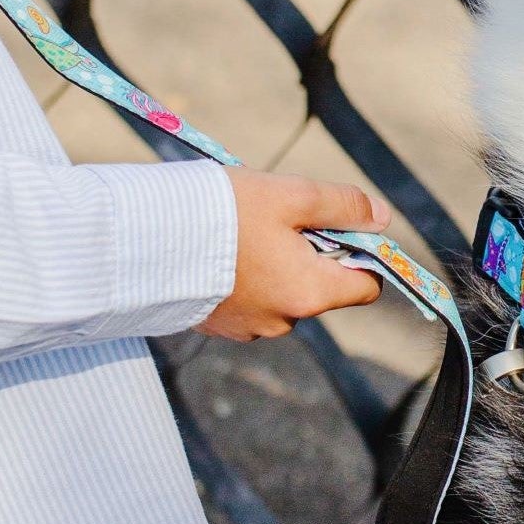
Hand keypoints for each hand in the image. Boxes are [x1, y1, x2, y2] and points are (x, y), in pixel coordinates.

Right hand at [199, 169, 389, 340]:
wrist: (142, 241)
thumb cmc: (222, 214)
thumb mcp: (291, 196)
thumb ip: (343, 205)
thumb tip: (381, 218)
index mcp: (310, 293)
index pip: (366, 286)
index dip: (365, 253)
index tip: (343, 223)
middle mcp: (284, 321)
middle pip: (320, 285)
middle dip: (310, 250)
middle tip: (277, 214)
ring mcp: (248, 328)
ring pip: (283, 290)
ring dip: (276, 261)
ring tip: (241, 228)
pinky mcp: (218, 325)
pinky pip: (249, 298)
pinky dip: (246, 275)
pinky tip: (221, 248)